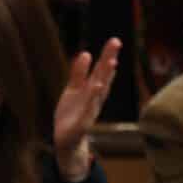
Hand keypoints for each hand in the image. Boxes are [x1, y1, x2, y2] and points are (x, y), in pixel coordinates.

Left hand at [52, 38, 118, 177]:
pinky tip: (96, 87)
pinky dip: (92, 99)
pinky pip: (88, 110)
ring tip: (111, 62)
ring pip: (99, 92)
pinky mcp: (82, 124)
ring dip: (105, 77)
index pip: (101, 71)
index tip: (115, 41)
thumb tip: (86, 53)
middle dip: (109, 60)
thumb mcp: (73, 90)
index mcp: (91, 90)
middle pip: (103, 77)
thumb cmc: (72, 114)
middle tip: (116, 43)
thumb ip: (79, 73)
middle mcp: (94, 99)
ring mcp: (89, 111)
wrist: (67, 141)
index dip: (107, 56)